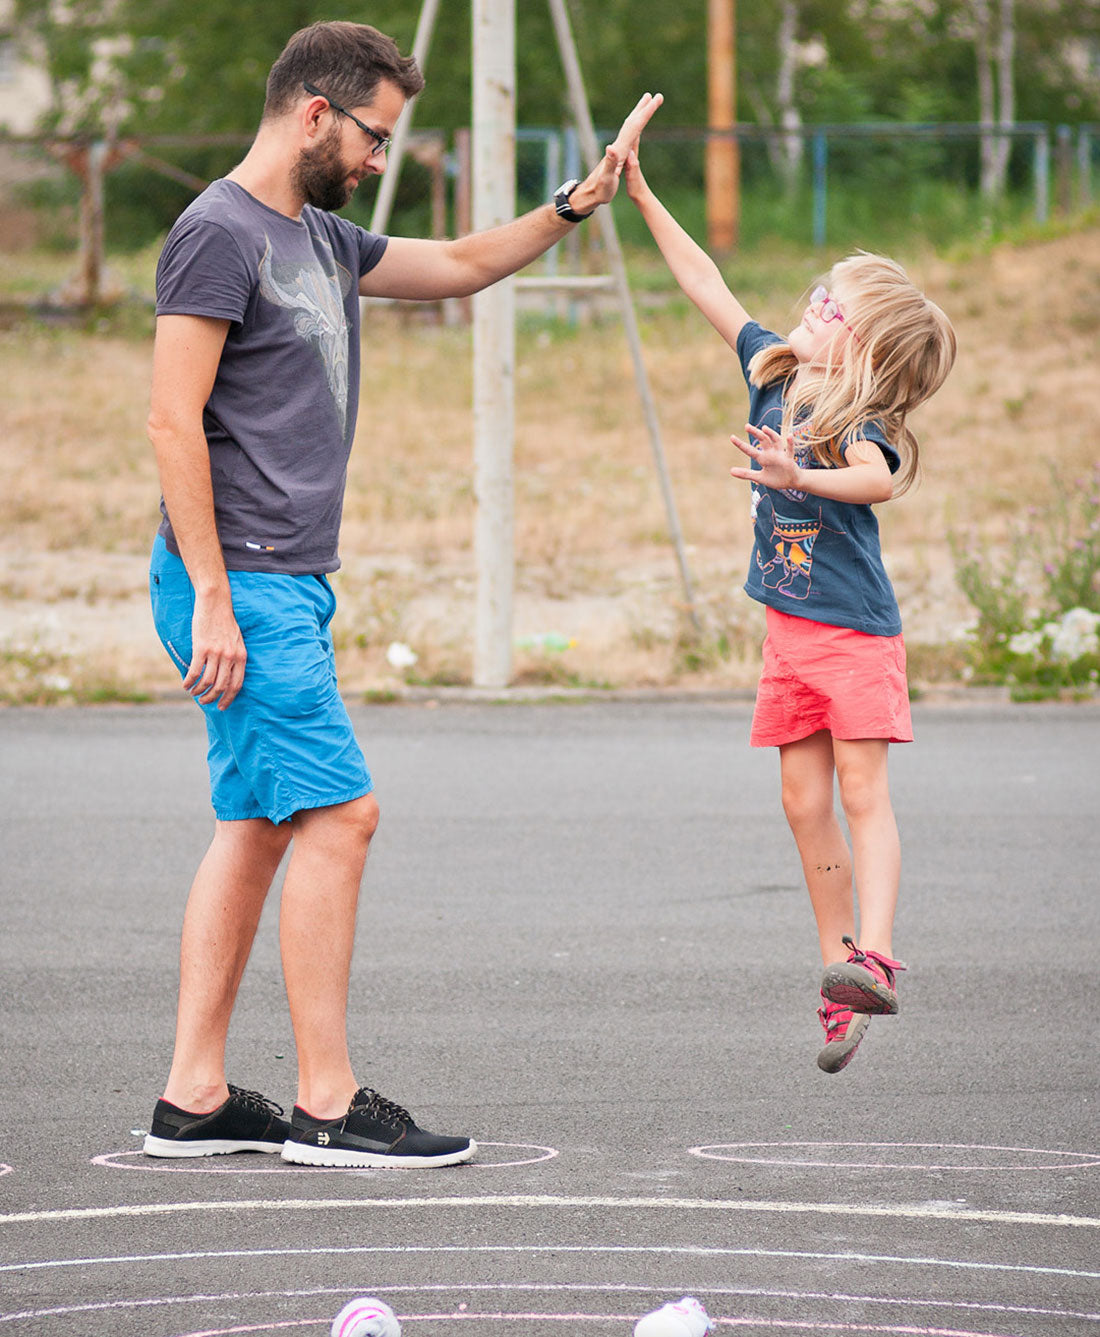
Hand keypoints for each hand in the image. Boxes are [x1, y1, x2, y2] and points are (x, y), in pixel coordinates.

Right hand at [184, 592, 246, 709]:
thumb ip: (234, 657)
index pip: (237, 684)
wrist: (216, 602)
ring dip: (199, 691)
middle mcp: (230, 657)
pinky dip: (189, 681)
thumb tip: (227, 674)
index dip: (229, 698)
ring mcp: (216, 653)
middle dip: (211, 698)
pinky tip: (185, 684)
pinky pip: (195, 671)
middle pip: (221, 686)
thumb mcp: (237, 640)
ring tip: (193, 693)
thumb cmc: (225, 621)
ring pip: (207, 681)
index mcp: (241, 656)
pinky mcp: (201, 648)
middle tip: (204, 701)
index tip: (222, 706)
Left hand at [573, 92, 662, 210]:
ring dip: (638, 114)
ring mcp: (617, 149)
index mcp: (620, 149)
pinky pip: (628, 136)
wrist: (589, 194)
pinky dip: (634, 128)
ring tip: (645, 103)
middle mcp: (618, 146)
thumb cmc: (599, 190)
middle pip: (632, 122)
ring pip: (629, 127)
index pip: (635, 126)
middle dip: (643, 108)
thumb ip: (609, 163)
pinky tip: (636, 128)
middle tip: (653, 95)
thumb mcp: (606, 178)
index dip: (646, 112)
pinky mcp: (617, 155)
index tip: (656, 99)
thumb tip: (611, 147)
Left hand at [730, 422, 801, 490]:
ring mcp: (780, 455)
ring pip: (776, 441)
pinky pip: (790, 450)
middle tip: (746, 426)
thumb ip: (746, 474)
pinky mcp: (789, 459)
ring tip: (764, 428)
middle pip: (762, 440)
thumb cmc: (775, 478)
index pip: (750, 450)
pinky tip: (789, 436)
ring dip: (771, 434)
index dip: (741, 444)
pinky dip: (790, 443)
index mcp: (762, 458)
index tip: (731, 437)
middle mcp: (770, 453)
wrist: (791, 482)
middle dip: (755, 433)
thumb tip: (731, 471)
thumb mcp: (759, 477)